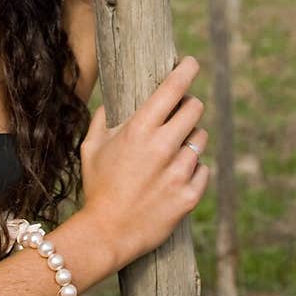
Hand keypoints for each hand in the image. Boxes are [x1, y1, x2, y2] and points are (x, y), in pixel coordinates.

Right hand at [79, 56, 209, 270]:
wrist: (107, 232)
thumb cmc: (97, 187)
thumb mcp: (91, 147)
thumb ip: (102, 120)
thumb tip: (112, 104)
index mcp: (140, 129)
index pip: (173, 88)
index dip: (186, 70)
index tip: (191, 62)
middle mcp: (164, 146)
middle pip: (195, 108)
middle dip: (188, 106)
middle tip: (179, 113)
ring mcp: (180, 171)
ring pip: (201, 139)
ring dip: (190, 139)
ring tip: (173, 152)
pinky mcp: (190, 194)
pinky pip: (204, 169)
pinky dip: (193, 169)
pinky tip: (176, 176)